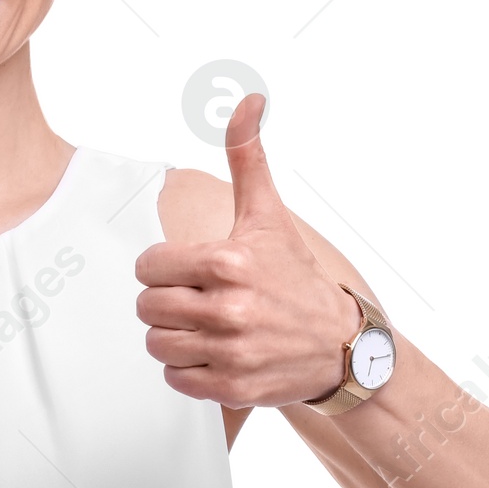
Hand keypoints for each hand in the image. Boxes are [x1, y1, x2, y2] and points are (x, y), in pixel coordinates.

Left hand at [135, 93, 362, 407]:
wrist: (341, 346)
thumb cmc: (296, 276)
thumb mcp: (269, 215)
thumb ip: (247, 158)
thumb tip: (247, 99)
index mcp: (229, 261)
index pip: (147, 267)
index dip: (162, 269)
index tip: (188, 271)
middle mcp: (229, 309)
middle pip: (147, 307)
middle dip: (166, 302)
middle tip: (197, 300)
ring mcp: (230, 352)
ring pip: (156, 344)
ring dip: (174, 337)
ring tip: (205, 327)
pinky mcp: (231, 387)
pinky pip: (175, 377)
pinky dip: (187, 369)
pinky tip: (214, 353)